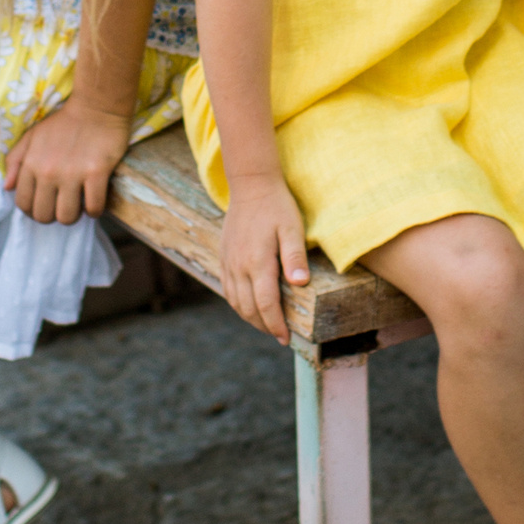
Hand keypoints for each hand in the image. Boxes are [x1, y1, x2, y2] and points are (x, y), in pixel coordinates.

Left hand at [6, 96, 132, 223]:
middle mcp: (48, 172)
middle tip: (61, 204)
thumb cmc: (63, 123)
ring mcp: (73, 173)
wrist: (96, 107)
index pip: (23, 203)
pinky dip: (94, 210)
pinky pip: (93, 207)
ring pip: (67, 217)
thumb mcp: (32, 136)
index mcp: (31, 163)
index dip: (33, 209)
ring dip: (73, 215)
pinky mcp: (97, 173)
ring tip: (78, 203)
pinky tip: (94, 200)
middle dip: (52, 215)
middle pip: (43, 215)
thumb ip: (15, 160)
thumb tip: (7, 187)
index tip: (45, 203)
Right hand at [219, 175, 310, 341]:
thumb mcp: (292, 228)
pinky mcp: (224, 257)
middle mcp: (238, 265)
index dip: (275, 324)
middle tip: (280, 335)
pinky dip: (239, 305)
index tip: (286, 338)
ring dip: (250, 318)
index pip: (265, 304)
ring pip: (235, 302)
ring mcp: (228, 262)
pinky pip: (228, 290)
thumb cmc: (277, 206)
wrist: (251, 185)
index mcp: (257, 261)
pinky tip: (250, 306)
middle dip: (265, 326)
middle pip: (248, 308)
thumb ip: (295, 256)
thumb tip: (300, 283)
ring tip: (268, 325)